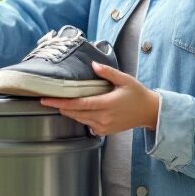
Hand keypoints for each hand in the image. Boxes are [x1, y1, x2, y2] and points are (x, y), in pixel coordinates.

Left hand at [40, 63, 160, 135]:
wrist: (148, 112)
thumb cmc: (137, 94)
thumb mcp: (124, 79)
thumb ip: (108, 72)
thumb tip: (93, 65)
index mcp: (107, 104)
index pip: (79, 104)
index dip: (61, 102)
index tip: (47, 100)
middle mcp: (104, 117)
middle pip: (75, 113)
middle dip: (60, 107)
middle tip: (46, 100)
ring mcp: (104, 126)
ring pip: (79, 120)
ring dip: (68, 112)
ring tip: (58, 103)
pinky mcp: (104, 131)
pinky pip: (86, 124)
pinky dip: (79, 117)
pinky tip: (76, 110)